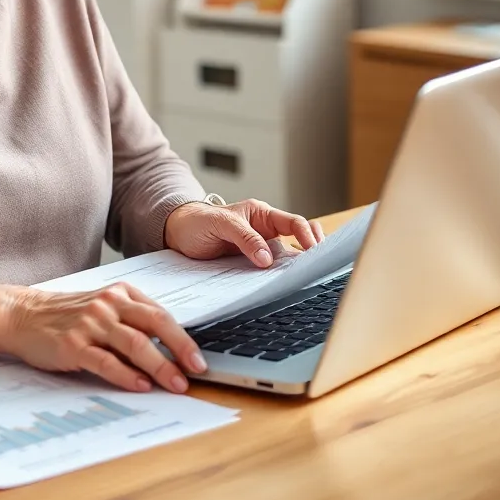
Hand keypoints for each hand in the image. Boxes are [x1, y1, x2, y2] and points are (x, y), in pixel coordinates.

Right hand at [0, 279, 206, 393]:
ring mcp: (91, 323)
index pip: (159, 313)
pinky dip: (127, 375)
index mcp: (119, 293)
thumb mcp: (101, 306)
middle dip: (180, 348)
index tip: (199, 358)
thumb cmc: (66, 314)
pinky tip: (141, 385)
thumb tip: (169, 347)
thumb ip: (131, 319)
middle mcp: (107, 304)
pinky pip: (107, 361)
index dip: (183, 336)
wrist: (22, 315)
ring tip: (176, 384)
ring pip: (135, 343)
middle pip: (154, 324)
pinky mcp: (74, 344)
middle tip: (198, 369)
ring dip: (160, 366)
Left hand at [164, 199, 324, 266]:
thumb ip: (244, 237)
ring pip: (288, 257)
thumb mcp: (220, 223)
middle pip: (299, 239)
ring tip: (310, 277)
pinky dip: (282, 276)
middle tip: (321, 266)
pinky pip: (272, 270)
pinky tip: (288, 285)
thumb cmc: (198, 221)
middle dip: (313, 250)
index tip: (313, 251)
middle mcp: (265, 230)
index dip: (307, 235)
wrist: (178, 234)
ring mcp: (261, 248)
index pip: (293, 222)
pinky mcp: (252, 264)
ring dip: (298, 266)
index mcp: (261, 214)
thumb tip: (267, 258)